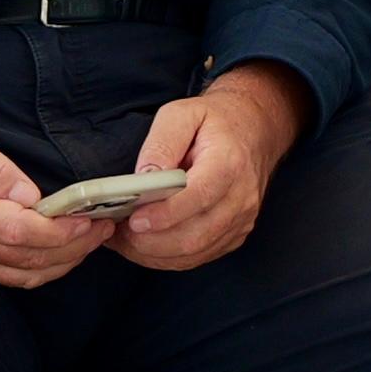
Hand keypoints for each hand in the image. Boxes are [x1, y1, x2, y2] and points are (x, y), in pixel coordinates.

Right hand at [0, 96, 111, 288]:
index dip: (61, 233)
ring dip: (62, 263)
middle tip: (105, 227)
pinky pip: (8, 275)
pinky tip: (62, 249)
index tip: (90, 219)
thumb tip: (32, 196)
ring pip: (22, 275)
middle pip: (28, 261)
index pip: (21, 234)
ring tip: (92, 239)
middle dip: (74, 249)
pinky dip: (41, 268)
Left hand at [116, 61, 307, 272]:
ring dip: (153, 253)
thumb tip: (143, 178)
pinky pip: (198, 257)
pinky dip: (166, 258)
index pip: (198, 197)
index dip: (165, 214)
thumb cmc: (215, 122)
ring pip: (194, 252)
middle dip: (150, 241)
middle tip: (117, 233)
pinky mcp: (235, 235)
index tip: (134, 220)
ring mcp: (241, 220)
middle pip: (195, 235)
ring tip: (124, 240)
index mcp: (229, 163)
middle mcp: (241, 197)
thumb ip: (161, 143)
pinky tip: (143, 246)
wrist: (253, 131)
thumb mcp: (183, 114)